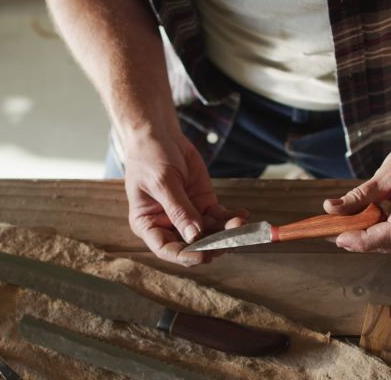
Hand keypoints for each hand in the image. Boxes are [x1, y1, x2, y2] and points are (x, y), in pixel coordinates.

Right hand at [124, 129, 246, 265]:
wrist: (160, 135)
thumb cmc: (150, 157)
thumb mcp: (162, 182)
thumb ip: (179, 209)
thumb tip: (195, 236)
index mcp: (148, 224)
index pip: (166, 249)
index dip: (184, 256)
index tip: (202, 255)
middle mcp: (168, 224)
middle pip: (191, 244)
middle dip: (211, 245)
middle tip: (229, 241)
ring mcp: (188, 215)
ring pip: (210, 232)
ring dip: (226, 231)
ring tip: (240, 224)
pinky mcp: (203, 203)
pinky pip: (219, 216)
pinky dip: (231, 217)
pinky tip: (242, 215)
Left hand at [324, 130, 390, 252]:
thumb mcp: (387, 171)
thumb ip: (360, 195)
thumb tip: (331, 209)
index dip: (364, 239)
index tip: (338, 236)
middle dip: (362, 241)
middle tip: (331, 232)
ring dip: (370, 239)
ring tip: (344, 228)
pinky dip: (383, 234)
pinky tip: (365, 225)